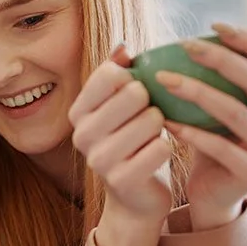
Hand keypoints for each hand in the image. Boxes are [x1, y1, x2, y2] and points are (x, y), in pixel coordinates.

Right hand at [69, 45, 172, 245]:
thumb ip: (120, 75)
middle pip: (135, 93)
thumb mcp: (120, 108)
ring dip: (162, 125)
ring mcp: (99, 159)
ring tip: (153, 135)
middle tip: (150, 117)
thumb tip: (123, 47)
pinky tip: (157, 154)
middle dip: (152, 102)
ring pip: (151, 119)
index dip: (135, 77)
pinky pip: (161, 146)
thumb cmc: (132, 142)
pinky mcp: (121, 180)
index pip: (110, 73)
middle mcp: (82, 134)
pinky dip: (167, 147)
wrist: (135, 198)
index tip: (138, 92)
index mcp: (78, 111)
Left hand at [160, 25, 246, 229]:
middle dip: (220, 58)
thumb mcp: (236, 103)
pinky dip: (189, 131)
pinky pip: (217, 146)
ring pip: (235, 112)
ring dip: (196, 91)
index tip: (213, 25)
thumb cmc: (222, 138)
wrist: (215, 191)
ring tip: (164, 78)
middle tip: (184, 45)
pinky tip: (164, 118)